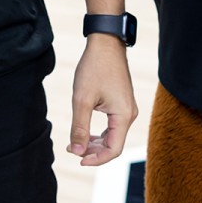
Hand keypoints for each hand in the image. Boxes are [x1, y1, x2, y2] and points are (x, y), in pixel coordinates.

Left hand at [67, 35, 135, 166]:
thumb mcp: (82, 99)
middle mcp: (129, 114)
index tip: (78, 160)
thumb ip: (80, 127)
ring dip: (95, 142)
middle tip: (72, 149)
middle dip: (93, 151)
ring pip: (113, 135)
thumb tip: (77, 151)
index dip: (96, 159)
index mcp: (123, 116)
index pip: (113, 150)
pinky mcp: (122, 103)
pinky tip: (85, 131)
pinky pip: (113, 125)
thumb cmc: (94, 68)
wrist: (105, 43)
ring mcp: (127, 108)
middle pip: (113, 144)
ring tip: (75, 143)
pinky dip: (99, 132)